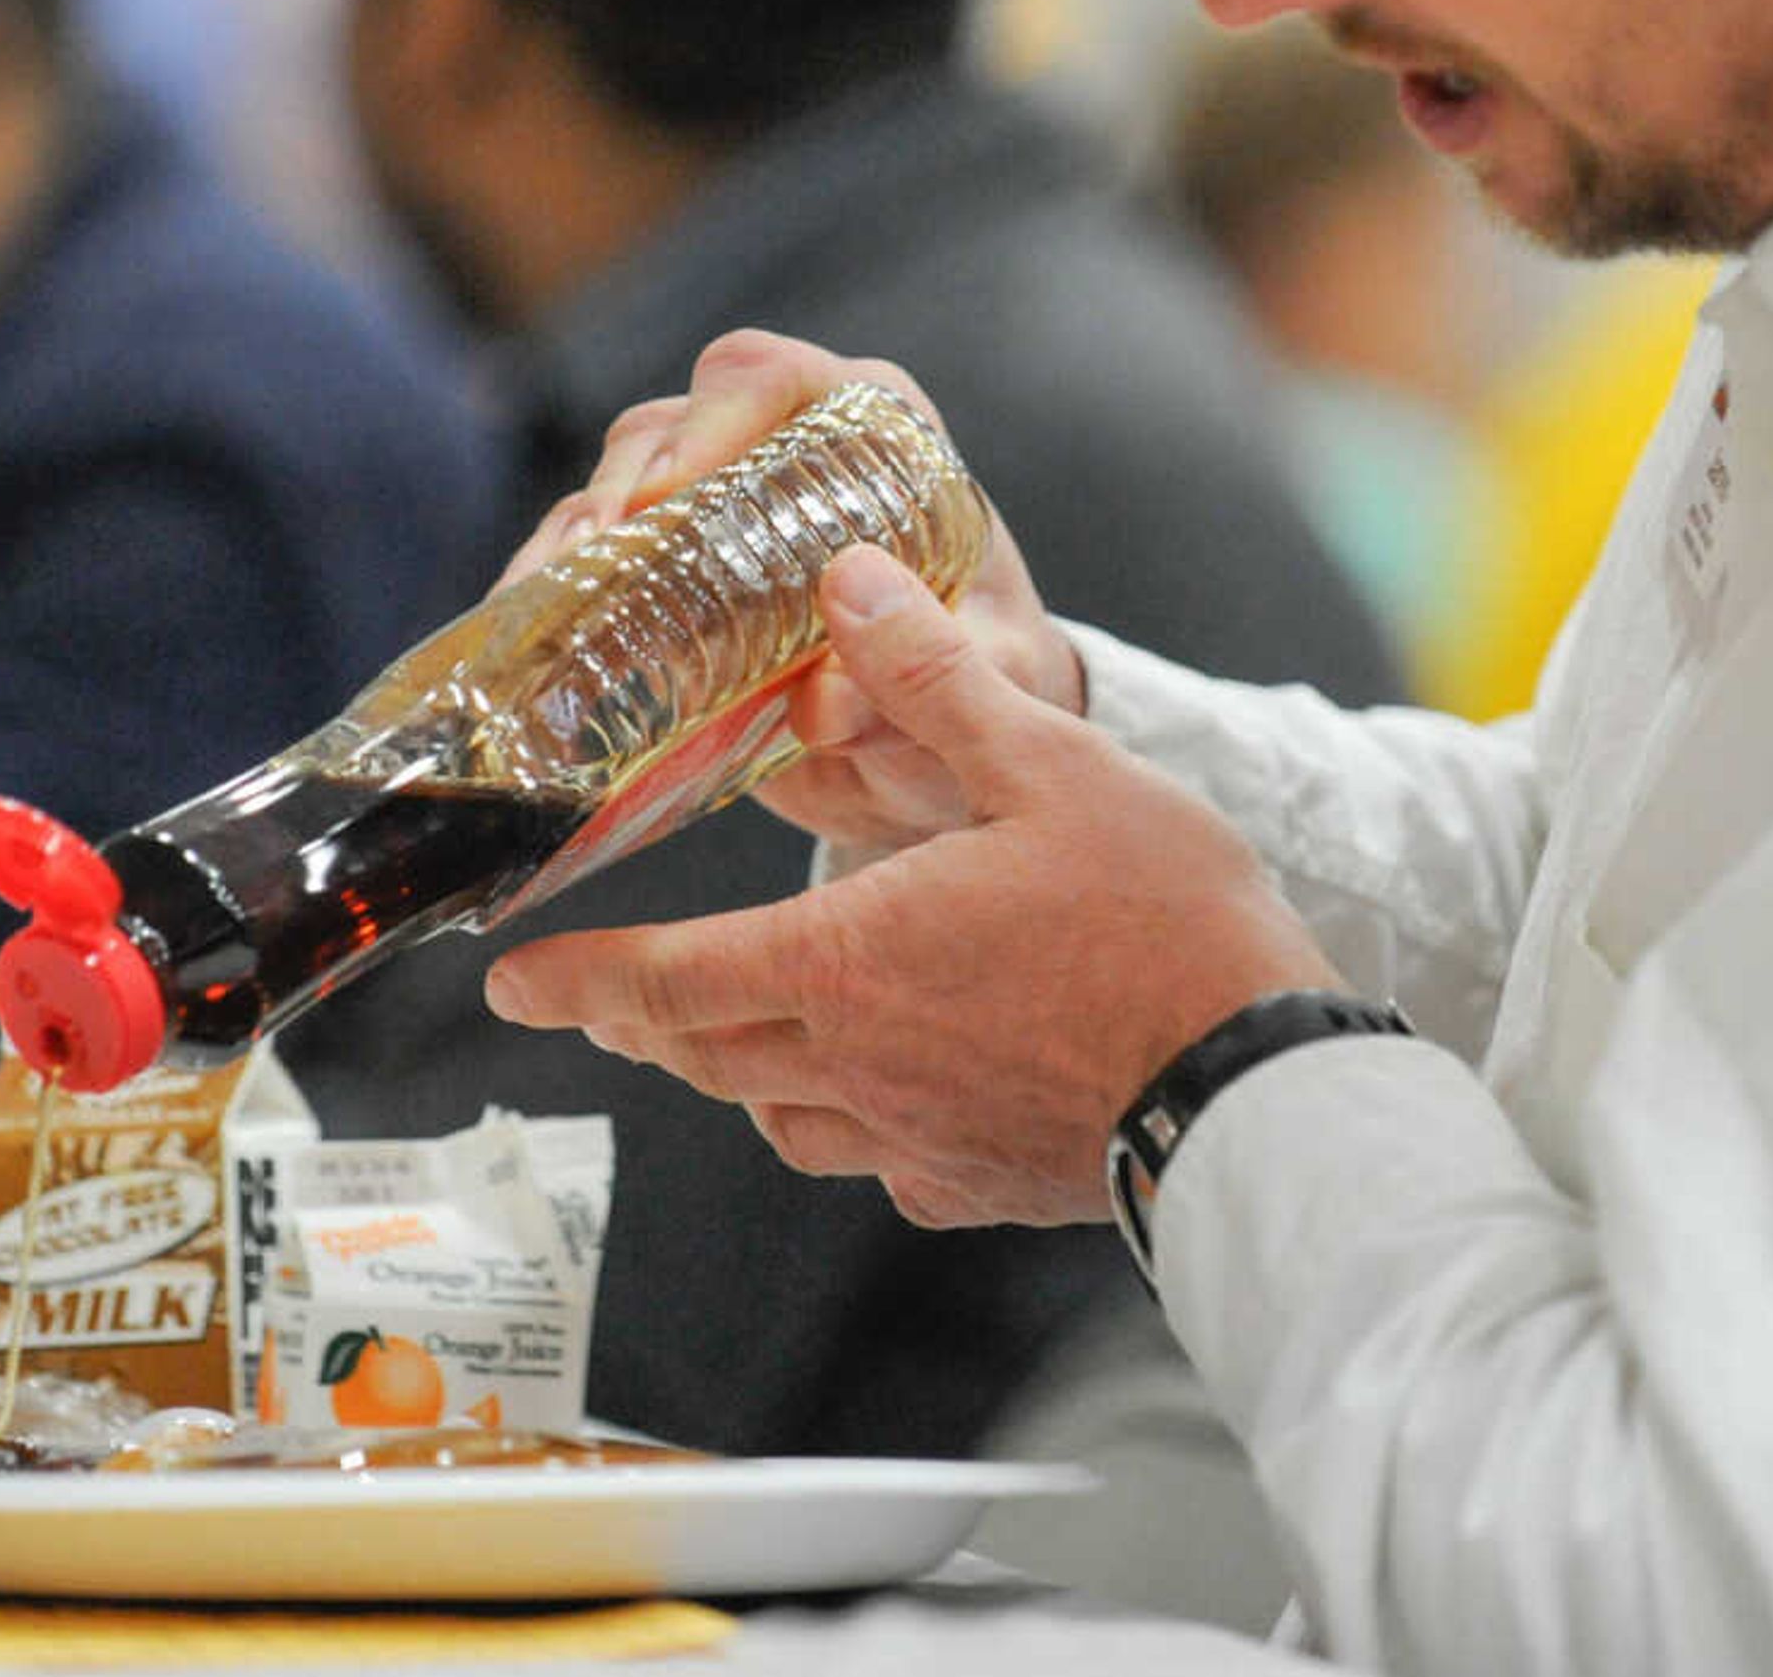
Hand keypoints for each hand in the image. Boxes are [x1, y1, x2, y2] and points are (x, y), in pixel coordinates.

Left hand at [483, 541, 1343, 1228]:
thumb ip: (933, 681)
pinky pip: (880, 1166)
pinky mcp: (980, 1189)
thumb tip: (847, 584)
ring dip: (742, 1074)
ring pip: (785, 1117)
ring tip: (740, 1034)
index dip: (575, 978)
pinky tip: (889, 1099)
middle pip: (706, 1053)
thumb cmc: (1161, 926)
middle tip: (607, 998)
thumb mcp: (1049, 767)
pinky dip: (853, 1130)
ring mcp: (918, 1143)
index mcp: (847, 961)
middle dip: (644, 1020)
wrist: (1262, 1091)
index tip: (510, 982)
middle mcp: (858, 1067)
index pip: (665, 978)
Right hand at [501, 329, 1089, 870]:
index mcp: (876, 433)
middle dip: (622, 488)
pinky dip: (557, 592)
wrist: (958, 751)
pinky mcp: (675, 579)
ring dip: (573, 543)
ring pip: (615, 488)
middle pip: (671, 426)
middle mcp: (784, 451)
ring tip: (543, 607)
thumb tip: (825, 699)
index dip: (713, 419)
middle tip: (594, 565)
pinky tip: (530, 636)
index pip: (775, 378)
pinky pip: (596, 562)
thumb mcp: (991, 684)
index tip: (672, 494)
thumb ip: (930, 678)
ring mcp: (719, 512)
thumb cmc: (997, 687)